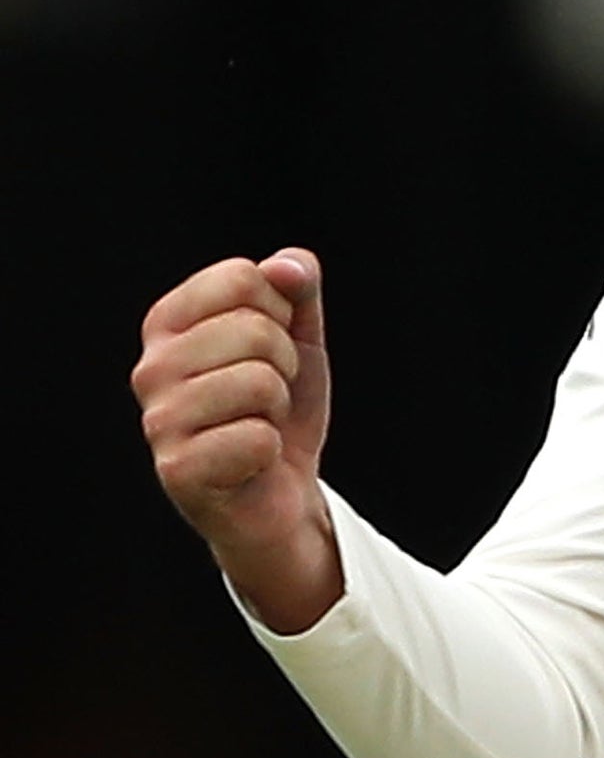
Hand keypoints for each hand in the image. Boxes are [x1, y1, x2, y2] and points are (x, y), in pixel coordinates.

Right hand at [131, 248, 340, 630]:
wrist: (280, 491)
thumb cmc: (279, 407)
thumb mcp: (299, 335)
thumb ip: (297, 286)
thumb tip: (287, 266)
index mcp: (168, 324)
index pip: (241, 276)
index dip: (279, 311)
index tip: (272, 345)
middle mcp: (150, 368)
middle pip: (255, 329)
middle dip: (285, 363)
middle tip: (269, 395)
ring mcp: (157, 421)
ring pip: (260, 382)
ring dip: (278, 407)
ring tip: (257, 424)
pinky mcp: (177, 470)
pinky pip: (258, 437)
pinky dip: (271, 450)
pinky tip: (249, 461)